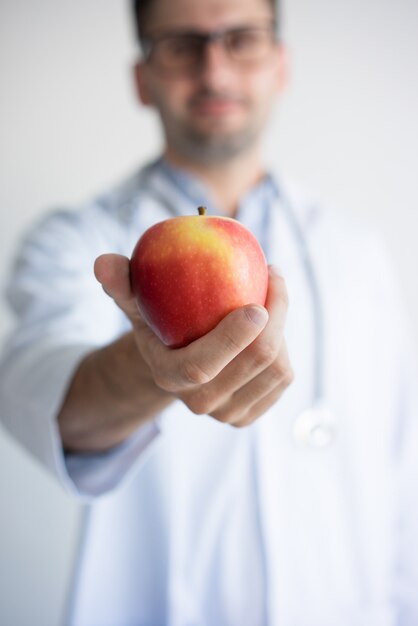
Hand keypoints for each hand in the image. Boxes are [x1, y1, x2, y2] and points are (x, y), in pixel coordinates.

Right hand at [95, 255, 293, 427]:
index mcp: (169, 377)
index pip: (202, 366)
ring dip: (283, 327)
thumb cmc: (159, 322)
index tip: (257, 305)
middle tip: (274, 275)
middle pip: (254, 363)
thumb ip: (121, 283)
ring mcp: (228, 413)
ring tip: (270, 297)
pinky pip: (284, 379)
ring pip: (277, 370)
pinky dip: (287, 347)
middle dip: (277, 314)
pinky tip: (273, 325)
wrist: (176, 361)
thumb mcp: (137, 301)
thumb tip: (103, 263)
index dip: (233, 339)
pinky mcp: (251, 414)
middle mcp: (200, 402)